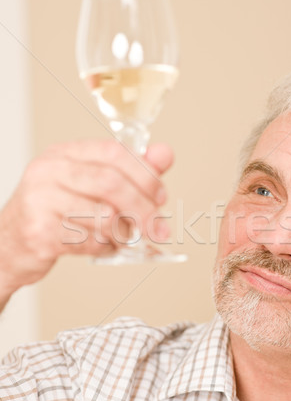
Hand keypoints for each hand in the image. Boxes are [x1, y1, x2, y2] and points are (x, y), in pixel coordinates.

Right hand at [0, 139, 172, 307]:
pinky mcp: (40, 232)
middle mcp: (49, 171)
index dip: (146, 175)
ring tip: (122, 238)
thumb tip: (165, 154)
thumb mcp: (89, 186)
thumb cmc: (52, 214)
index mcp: (64, 153)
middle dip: (143, 209)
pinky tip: (99, 246)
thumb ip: (129, 171)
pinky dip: (104, 247)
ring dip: (124, 233)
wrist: (7, 245)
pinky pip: (89, 240)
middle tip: (159, 228)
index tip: (161, 197)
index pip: (115, 153)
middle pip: (112, 184)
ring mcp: (41, 200)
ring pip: (104, 215)